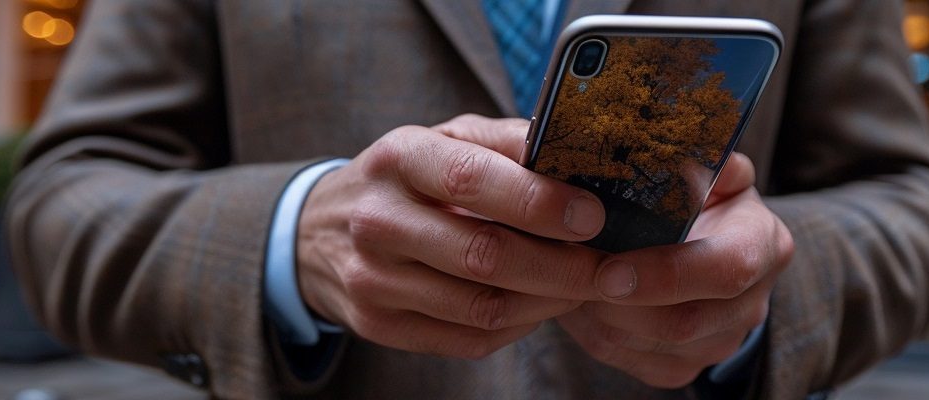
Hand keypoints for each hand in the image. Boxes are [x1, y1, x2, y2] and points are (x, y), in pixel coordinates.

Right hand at [294, 114, 607, 358]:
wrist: (317, 231)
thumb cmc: (407, 179)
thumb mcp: (446, 138)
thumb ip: (509, 141)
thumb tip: (581, 150)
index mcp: (399, 157)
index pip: (470, 179)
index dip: (539, 201)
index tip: (592, 215)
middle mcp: (377, 219)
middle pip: (484, 254)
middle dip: (563, 266)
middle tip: (612, 267)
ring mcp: (372, 278)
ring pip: (482, 306)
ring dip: (548, 301)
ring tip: (584, 285)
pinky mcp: (377, 325)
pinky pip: (468, 338)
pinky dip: (519, 325)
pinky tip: (539, 304)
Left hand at [556, 151, 793, 387]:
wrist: (703, 244)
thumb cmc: (699, 197)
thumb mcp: (709, 166)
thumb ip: (703, 156)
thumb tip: (684, 151)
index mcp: (764, 246)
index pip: (727, 269)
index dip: (668, 273)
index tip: (611, 268)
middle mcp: (750, 304)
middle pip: (683, 321)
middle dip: (620, 303)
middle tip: (570, 275)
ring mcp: (717, 343)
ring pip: (648, 344)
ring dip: (600, 317)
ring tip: (564, 279)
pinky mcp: (680, 367)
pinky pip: (628, 358)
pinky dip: (594, 332)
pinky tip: (576, 299)